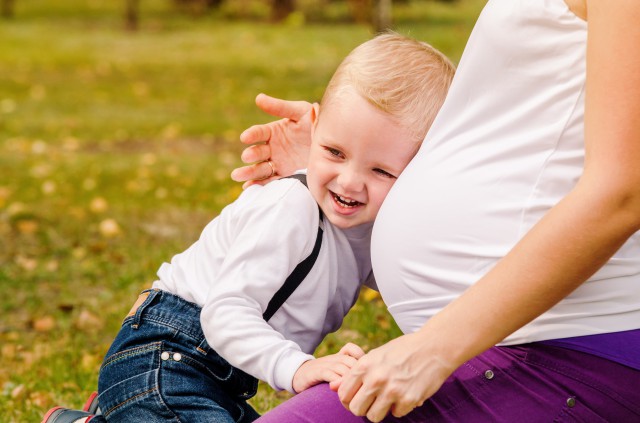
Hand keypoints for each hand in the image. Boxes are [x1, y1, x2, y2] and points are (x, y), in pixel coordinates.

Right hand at [231, 93, 313, 187]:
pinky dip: (258, 185)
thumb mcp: (301, 113)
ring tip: (237, 175)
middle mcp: (272, 149)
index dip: (252, 134)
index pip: (259, 133)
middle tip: (247, 156)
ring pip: (259, 169)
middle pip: (257, 153)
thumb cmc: (316, 124)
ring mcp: (278, 164)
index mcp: (274, 132)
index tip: (245, 137)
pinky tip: (249, 187)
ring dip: (248, 172)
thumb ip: (281, 107)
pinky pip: (270, 182)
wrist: (335, 147)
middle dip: (251, 155)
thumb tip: (258, 98)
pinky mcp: (285, 177)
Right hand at [292, 343, 364, 392]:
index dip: (360, 356)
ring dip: (349, 379)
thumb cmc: (320, 376)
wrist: (297, 375)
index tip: (364, 370)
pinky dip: (337, 381)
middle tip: (363, 385)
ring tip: (354, 390)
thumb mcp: (334, 370)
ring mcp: (324, 364)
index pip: (351, 349)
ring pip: (342, 368)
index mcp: (338, 357)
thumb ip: (347, 371)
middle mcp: (332, 359)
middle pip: (351, 361)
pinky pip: (329, 374)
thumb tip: (364, 379)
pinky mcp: (316, 372)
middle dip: (359, 373)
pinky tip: (340, 389)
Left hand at [336, 332, 455, 421]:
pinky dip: (400, 407)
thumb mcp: (375, 356)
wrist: (433, 347)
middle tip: (371, 402)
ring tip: (387, 399)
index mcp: (364, 366)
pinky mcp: (408, 400)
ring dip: (380, 410)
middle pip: (356, 409)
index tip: (356, 399)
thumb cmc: (402, 350)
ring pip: (374, 416)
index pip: (343, 394)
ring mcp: (392, 391)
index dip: (348, 400)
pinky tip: (405, 393)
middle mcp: (375, 379)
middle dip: (363, 408)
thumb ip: (355, 373)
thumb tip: (332, 387)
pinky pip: (396, 414)